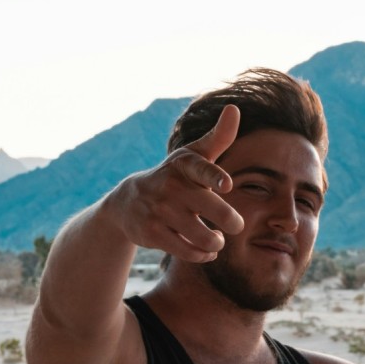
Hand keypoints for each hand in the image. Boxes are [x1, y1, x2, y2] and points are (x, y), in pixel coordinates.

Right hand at [110, 104, 245, 261]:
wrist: (127, 201)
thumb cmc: (173, 176)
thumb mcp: (192, 156)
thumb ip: (218, 137)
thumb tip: (234, 109)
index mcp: (184, 165)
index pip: (201, 168)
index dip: (214, 176)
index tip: (226, 185)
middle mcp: (171, 187)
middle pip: (210, 209)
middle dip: (230, 221)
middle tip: (237, 225)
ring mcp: (160, 211)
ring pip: (201, 234)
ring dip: (215, 241)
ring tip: (218, 239)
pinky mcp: (153, 233)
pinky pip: (186, 250)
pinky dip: (202, 254)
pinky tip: (207, 250)